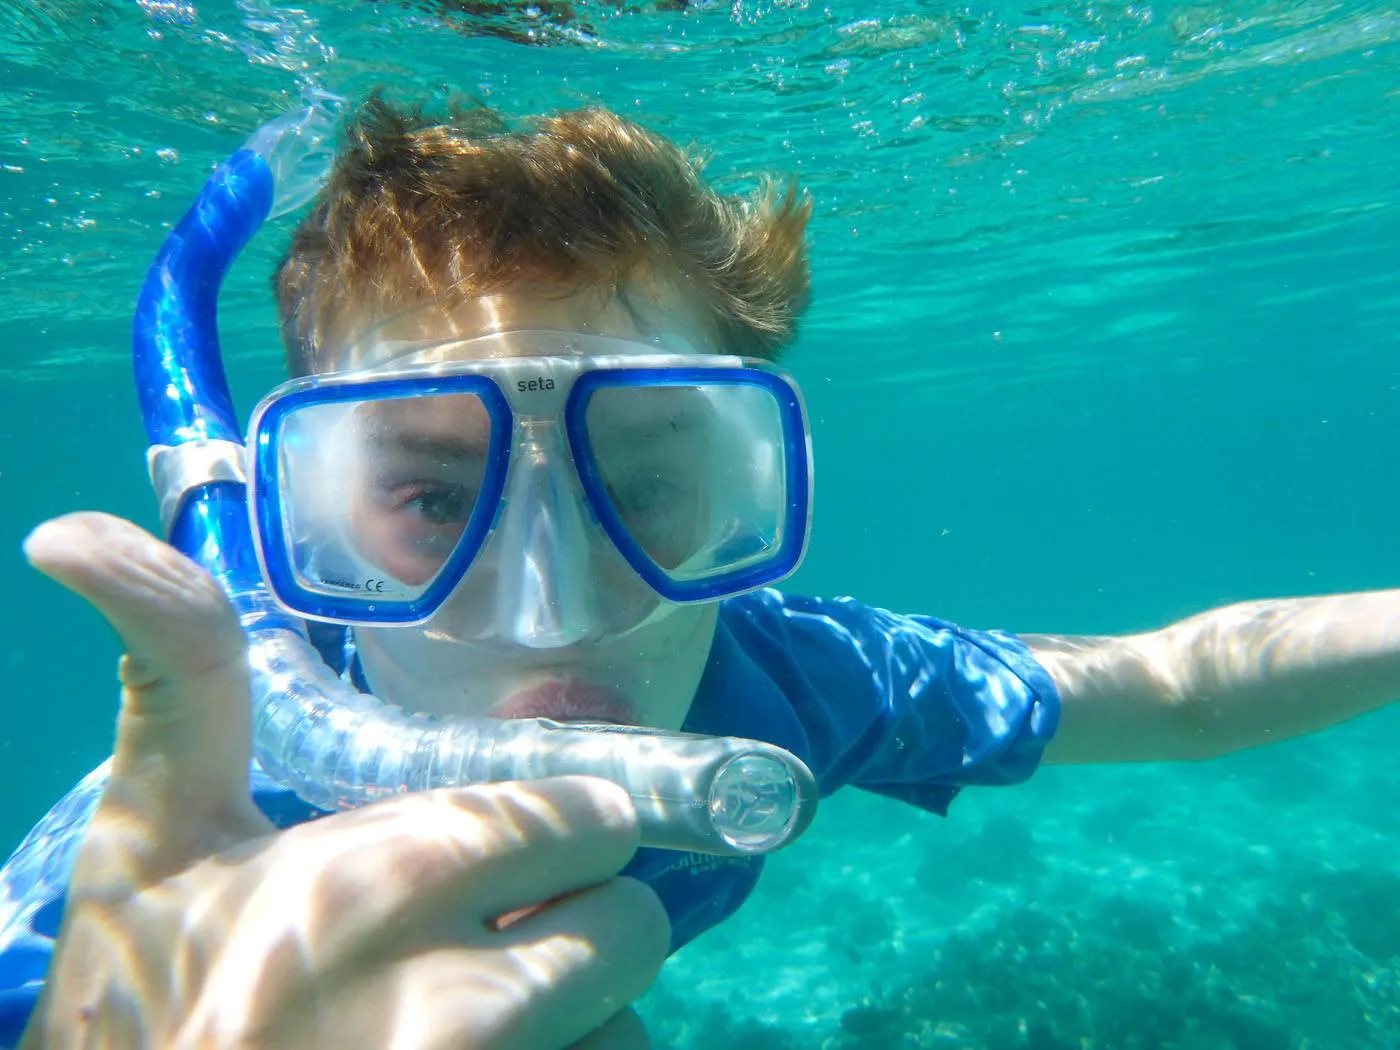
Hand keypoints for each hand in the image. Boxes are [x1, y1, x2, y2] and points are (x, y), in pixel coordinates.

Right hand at [20, 512, 667, 1048]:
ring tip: (471, 1018)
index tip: (511, 853)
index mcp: (393, 874)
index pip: (594, 818)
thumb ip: (178, 683)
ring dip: (577, 1013)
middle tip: (489, 936)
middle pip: (634, 922)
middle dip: (576, 919)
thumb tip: (75, 531)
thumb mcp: (145, 839)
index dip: (557, 831)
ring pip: (630, 1019)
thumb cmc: (136, 999)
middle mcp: (464, 994)